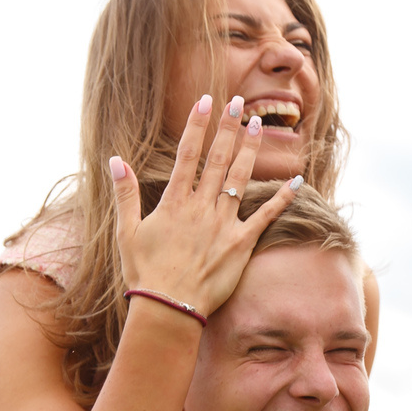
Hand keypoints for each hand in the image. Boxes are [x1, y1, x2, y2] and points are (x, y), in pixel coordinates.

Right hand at [112, 95, 300, 316]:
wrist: (169, 309)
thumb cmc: (145, 273)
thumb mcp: (127, 232)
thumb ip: (125, 194)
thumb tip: (115, 160)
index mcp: (174, 203)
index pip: (187, 154)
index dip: (198, 126)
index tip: (206, 101)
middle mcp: (201, 207)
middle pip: (217, 159)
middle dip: (228, 127)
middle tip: (238, 101)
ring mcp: (223, 224)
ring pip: (240, 179)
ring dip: (249, 150)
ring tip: (258, 125)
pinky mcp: (241, 244)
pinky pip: (265, 217)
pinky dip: (282, 199)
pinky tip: (296, 181)